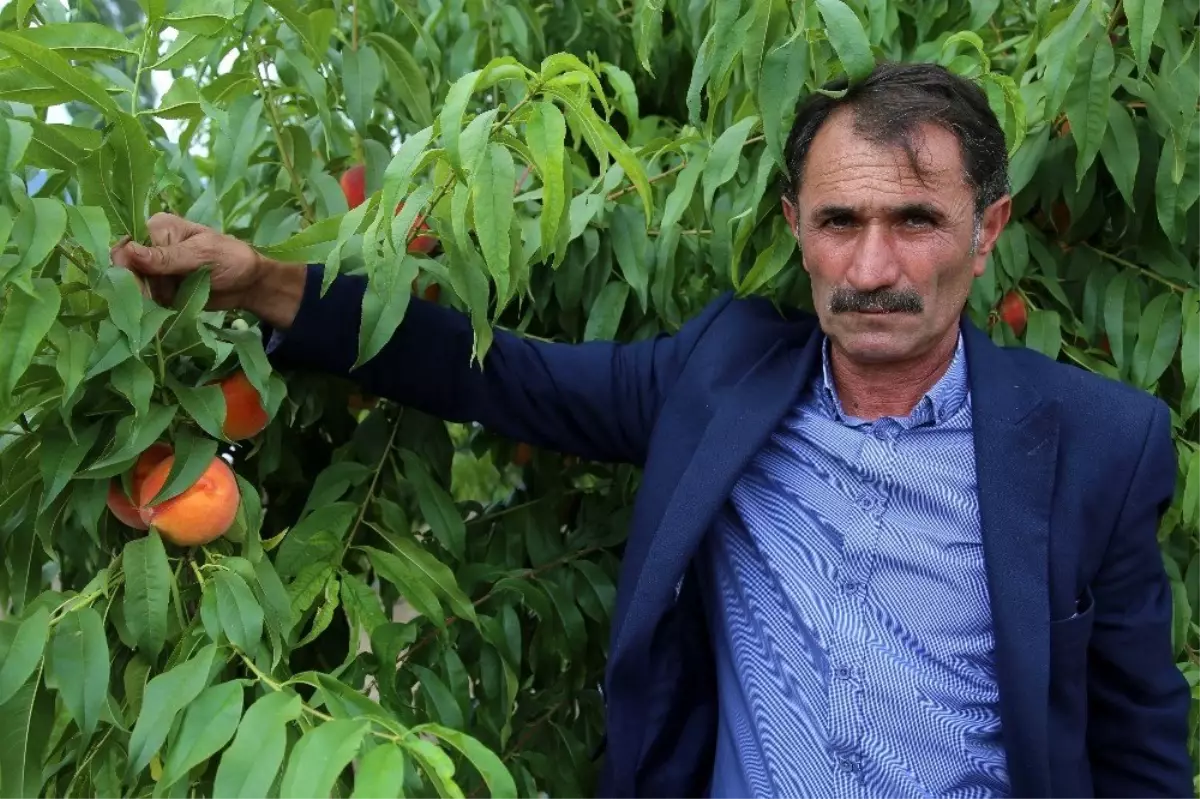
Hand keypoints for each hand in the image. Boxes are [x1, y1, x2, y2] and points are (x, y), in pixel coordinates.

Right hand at [111, 213, 262, 309]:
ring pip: (134, 288)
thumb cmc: (231, 259)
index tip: (138, 285)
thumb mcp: (201, 254)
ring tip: (169, 305)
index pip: (128, 245)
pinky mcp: (161, 290)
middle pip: (126, 269)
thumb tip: (127, 252)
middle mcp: (151, 247)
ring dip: (147, 301)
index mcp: (158, 227)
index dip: (127, 266)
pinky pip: (146, 301)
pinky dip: (153, 310)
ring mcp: (155, 270)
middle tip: (158, 300)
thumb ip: (166, 257)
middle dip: (138, 287)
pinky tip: (161, 315)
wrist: (249, 285)